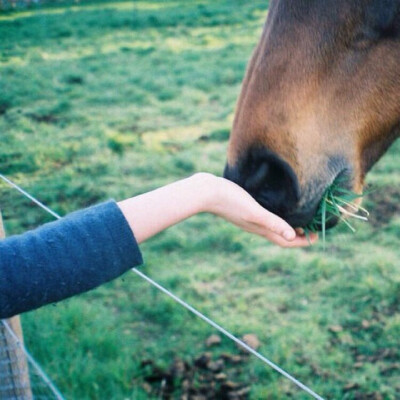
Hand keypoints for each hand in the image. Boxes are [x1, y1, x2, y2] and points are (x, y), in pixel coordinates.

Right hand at [119, 173, 316, 246]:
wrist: (206, 192)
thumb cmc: (230, 200)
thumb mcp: (253, 211)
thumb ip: (272, 222)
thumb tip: (292, 236)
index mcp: (259, 228)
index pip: (284, 241)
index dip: (301, 242)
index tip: (316, 237)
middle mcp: (256, 225)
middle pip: (280, 235)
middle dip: (297, 235)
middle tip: (312, 228)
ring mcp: (249, 217)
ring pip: (273, 226)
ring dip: (287, 226)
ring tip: (299, 218)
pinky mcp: (244, 208)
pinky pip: (265, 216)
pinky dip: (276, 216)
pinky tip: (277, 205)